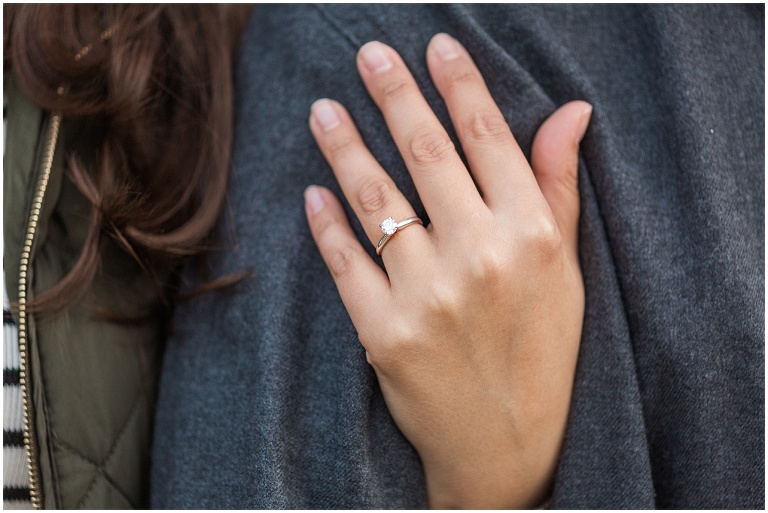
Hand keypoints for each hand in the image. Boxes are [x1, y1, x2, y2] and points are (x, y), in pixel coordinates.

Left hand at [304, 33, 590, 508]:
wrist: (509, 446)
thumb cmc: (543, 352)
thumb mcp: (566, 270)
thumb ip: (558, 187)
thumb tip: (570, 111)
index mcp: (530, 235)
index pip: (488, 139)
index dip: (459, 85)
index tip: (436, 47)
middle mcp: (479, 257)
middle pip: (426, 155)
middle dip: (395, 95)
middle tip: (369, 55)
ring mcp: (427, 296)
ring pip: (376, 200)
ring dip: (345, 148)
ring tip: (323, 110)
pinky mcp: (384, 334)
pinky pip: (346, 263)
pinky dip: (326, 223)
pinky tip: (313, 191)